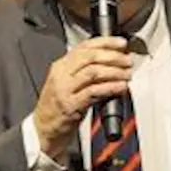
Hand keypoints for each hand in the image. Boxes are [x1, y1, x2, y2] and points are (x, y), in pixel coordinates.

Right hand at [32, 36, 131, 162]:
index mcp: (61, 66)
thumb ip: (84, 71)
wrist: (43, 129)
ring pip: (93, 72)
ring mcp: (65, 90)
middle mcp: (61, 75)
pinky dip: (110, 88)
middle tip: (127, 61)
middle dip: (113, 57)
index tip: (121, 44)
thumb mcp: (67, 83)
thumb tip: (111, 62)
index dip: (106, 42)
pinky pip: (94, 92)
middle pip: (90, 57)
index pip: (85, 46)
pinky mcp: (71, 105)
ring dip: (115, 72)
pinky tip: (120, 87)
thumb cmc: (57, 106)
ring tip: (127, 74)